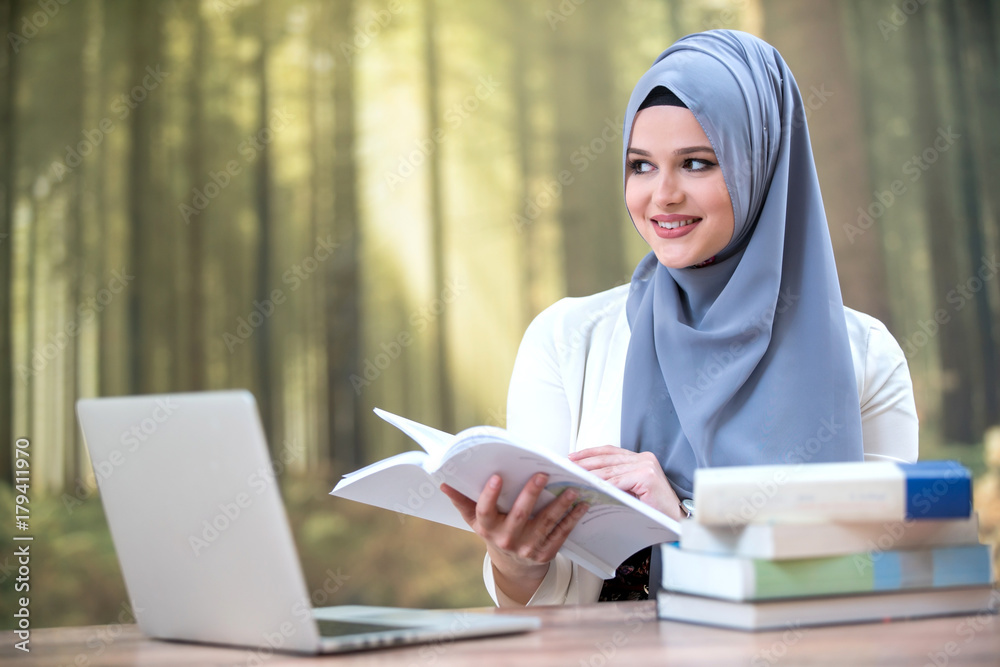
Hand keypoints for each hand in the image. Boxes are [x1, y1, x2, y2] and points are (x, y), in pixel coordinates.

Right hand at [440, 473, 588, 604]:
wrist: (513, 565)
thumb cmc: (495, 531)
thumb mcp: (476, 520)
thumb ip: (462, 501)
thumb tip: (444, 482)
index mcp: (488, 527)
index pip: (485, 511)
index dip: (489, 495)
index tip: (496, 477)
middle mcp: (506, 539)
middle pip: (519, 515)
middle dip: (531, 494)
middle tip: (542, 474)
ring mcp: (527, 548)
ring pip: (544, 524)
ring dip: (559, 506)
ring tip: (570, 489)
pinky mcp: (545, 553)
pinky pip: (560, 535)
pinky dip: (572, 520)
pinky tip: (580, 506)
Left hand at [568, 446, 682, 519]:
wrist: (676, 520)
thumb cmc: (655, 507)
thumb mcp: (632, 489)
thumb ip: (617, 480)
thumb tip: (590, 478)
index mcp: (641, 458)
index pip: (610, 451)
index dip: (590, 452)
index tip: (573, 456)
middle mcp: (644, 458)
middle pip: (608, 459)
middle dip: (585, 462)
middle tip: (569, 466)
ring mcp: (646, 466)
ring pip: (611, 470)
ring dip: (590, 474)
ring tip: (575, 476)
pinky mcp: (647, 476)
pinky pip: (618, 481)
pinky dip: (603, 484)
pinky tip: (591, 486)